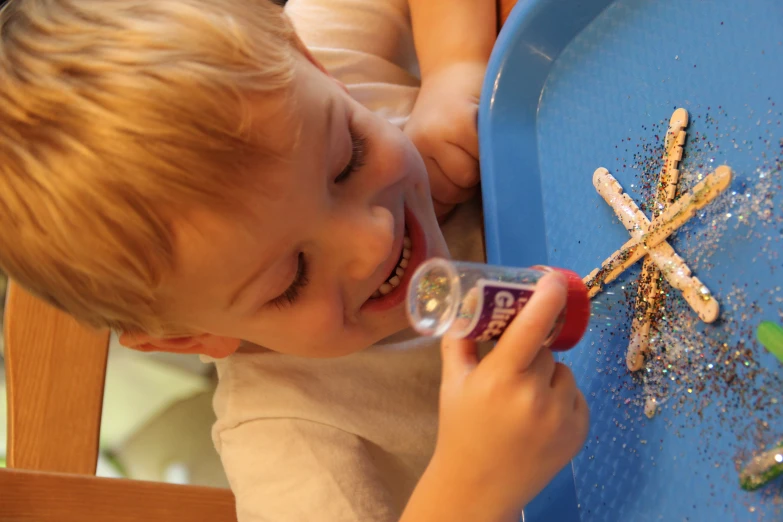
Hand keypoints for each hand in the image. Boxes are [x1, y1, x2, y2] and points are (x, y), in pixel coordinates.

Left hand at [405, 62, 484, 219]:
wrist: (457, 67)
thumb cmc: (450, 115)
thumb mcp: (435, 150)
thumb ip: (440, 186)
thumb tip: (443, 230)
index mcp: (410, 158)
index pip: (437, 203)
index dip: (457, 196)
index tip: (460, 175)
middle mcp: (418, 146)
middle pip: (455, 192)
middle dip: (470, 182)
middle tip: (471, 152)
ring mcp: (437, 134)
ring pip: (471, 177)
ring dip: (484, 165)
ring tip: (478, 141)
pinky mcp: (460, 122)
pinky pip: (485, 155)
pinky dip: (494, 148)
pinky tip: (487, 131)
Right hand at [431, 273, 589, 519]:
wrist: (478, 487)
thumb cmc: (461, 429)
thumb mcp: (452, 383)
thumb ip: (460, 340)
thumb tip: (470, 302)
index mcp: (499, 379)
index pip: (530, 328)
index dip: (545, 299)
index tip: (553, 280)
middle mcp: (533, 396)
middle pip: (545, 349)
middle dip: (531, 352)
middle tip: (511, 371)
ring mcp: (560, 417)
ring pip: (563, 372)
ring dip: (548, 376)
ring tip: (523, 400)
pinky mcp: (579, 432)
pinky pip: (575, 395)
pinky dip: (561, 398)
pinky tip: (539, 418)